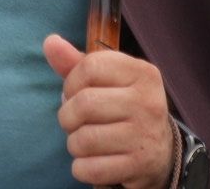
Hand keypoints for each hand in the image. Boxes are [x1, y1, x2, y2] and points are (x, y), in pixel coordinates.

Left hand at [44, 34, 174, 188]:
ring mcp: (146, 135)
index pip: (90, 67)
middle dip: (68, 116)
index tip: (76, 93)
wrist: (158, 151)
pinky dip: (81, 168)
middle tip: (76, 121)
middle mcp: (149, 102)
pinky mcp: (140, 166)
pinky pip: (91, 168)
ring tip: (86, 141)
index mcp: (142, 73)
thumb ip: (75, 62)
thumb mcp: (105, 80)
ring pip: (84, 139)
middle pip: (84, 104)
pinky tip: (92, 160)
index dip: (71, 82)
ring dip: (74, 143)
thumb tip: (50, 42)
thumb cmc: (122, 107)